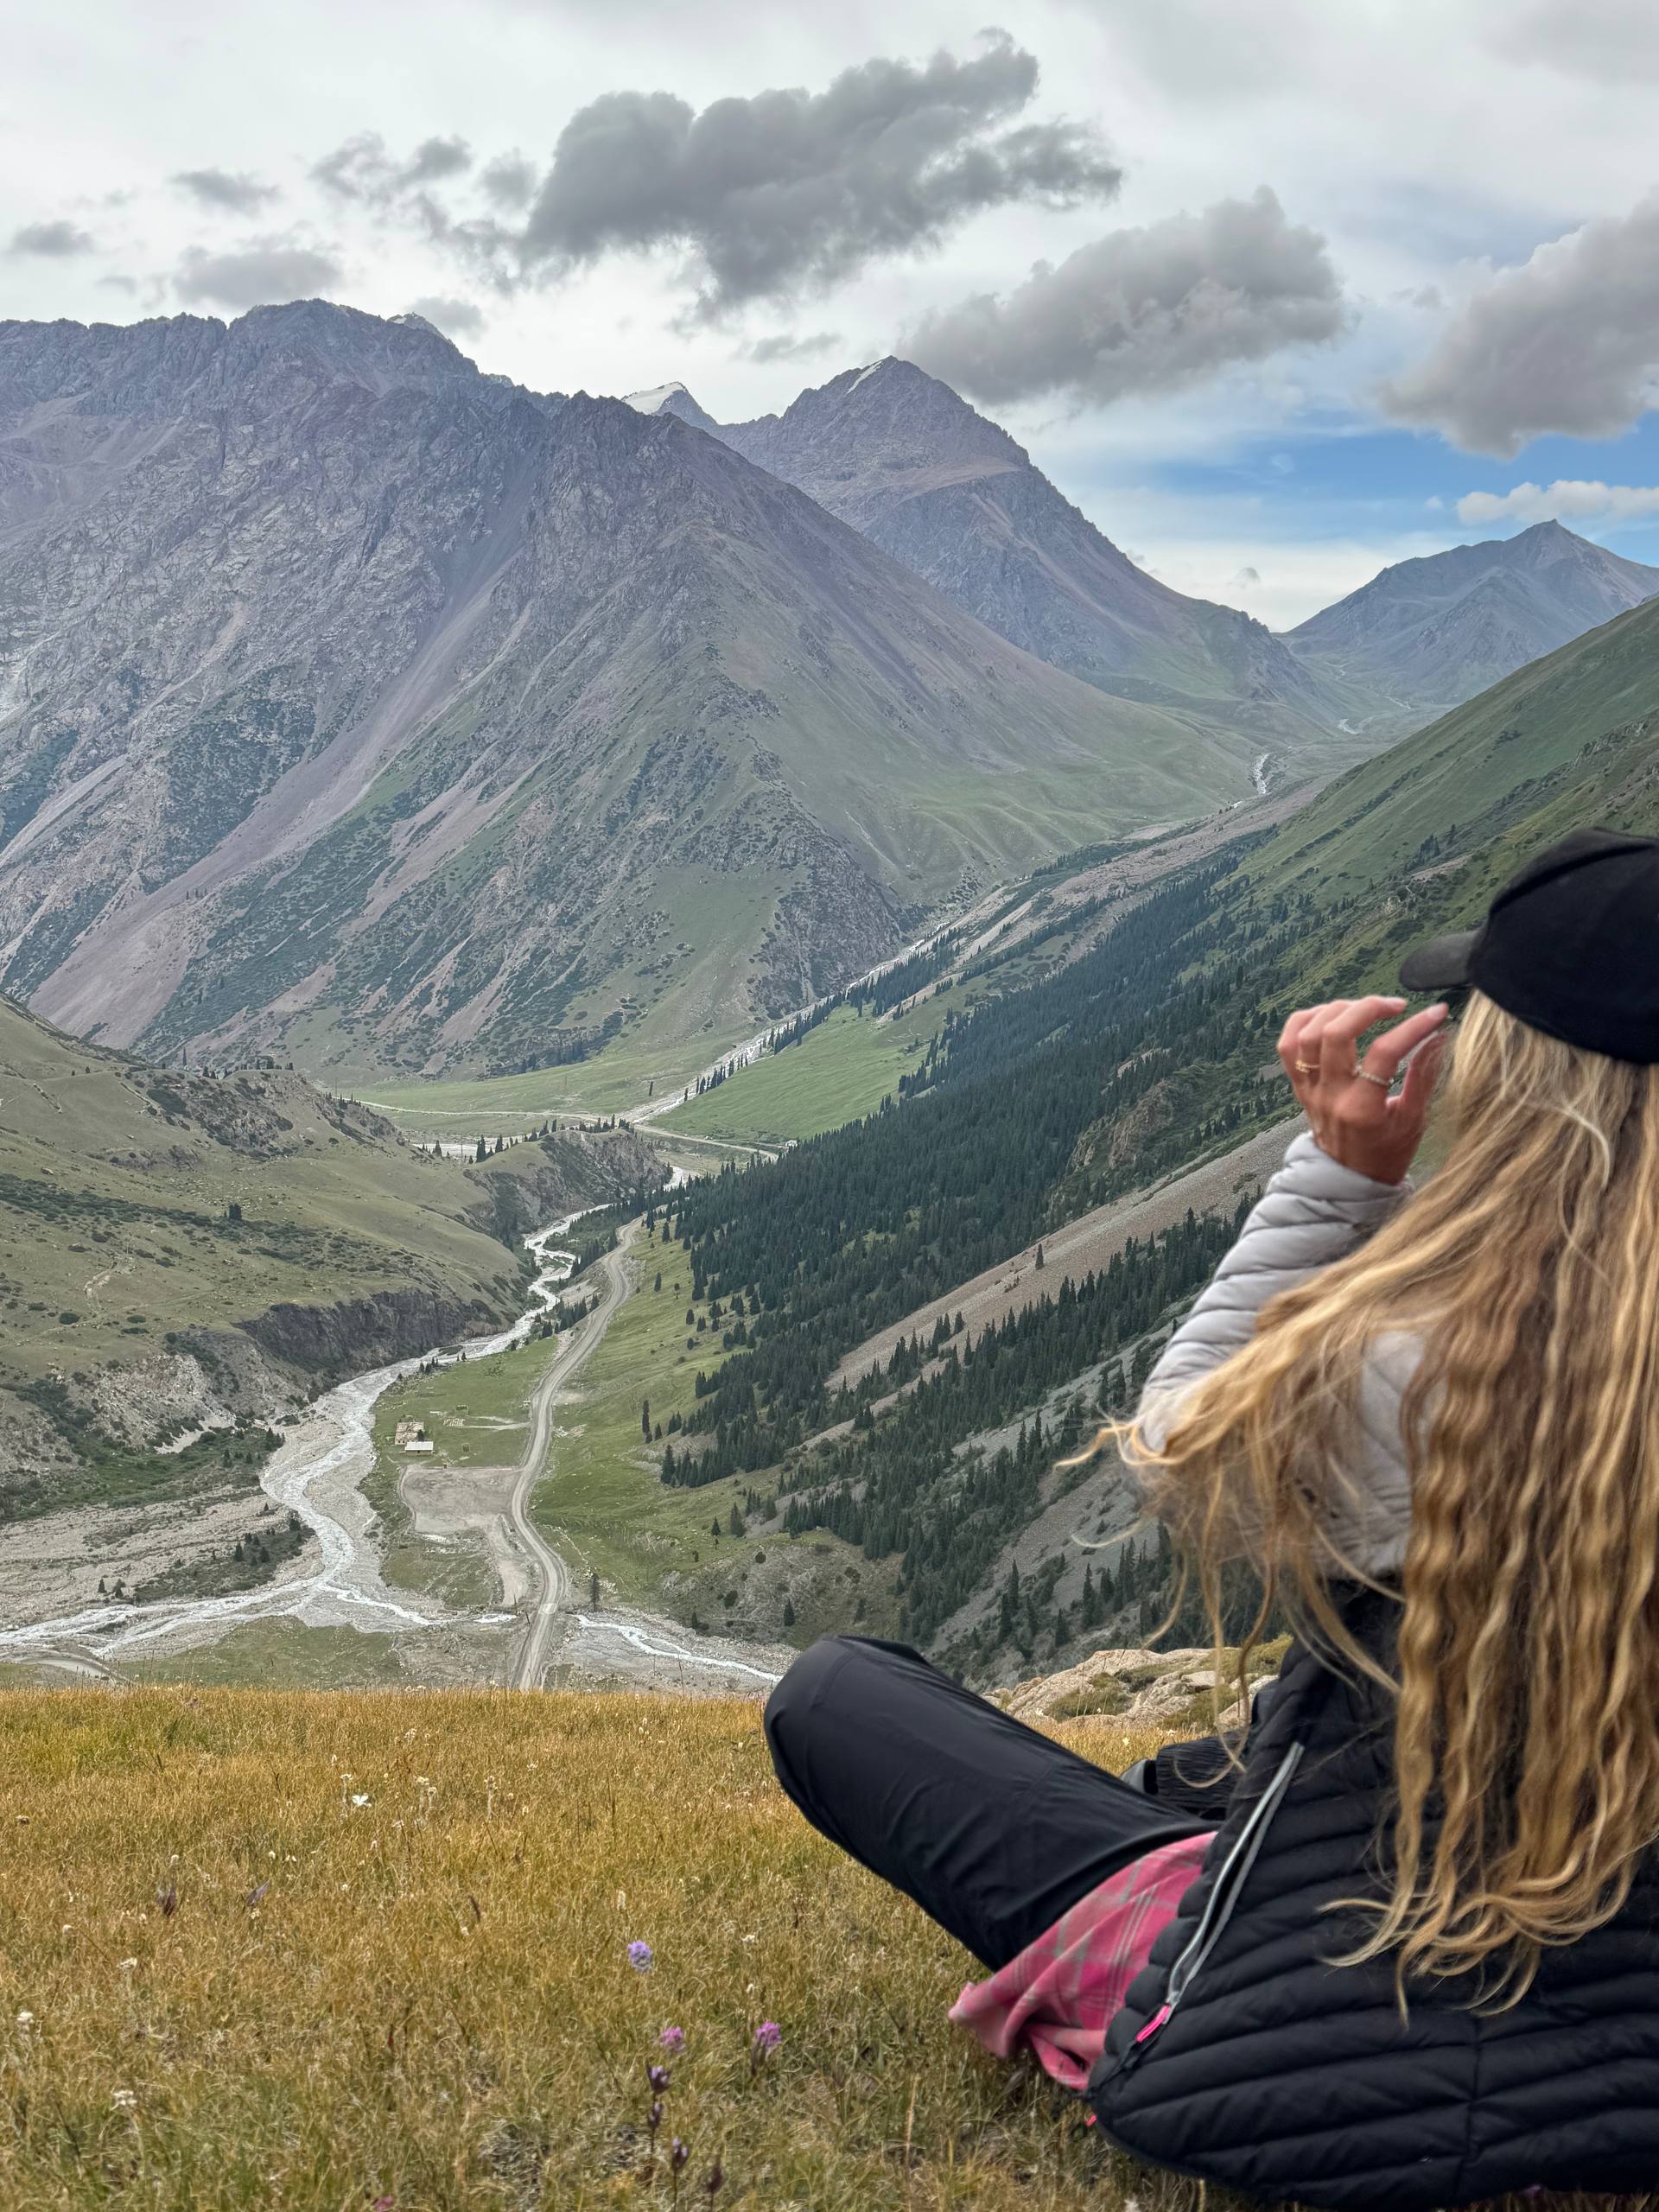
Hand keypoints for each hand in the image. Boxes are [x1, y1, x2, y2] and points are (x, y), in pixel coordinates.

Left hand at [1277, 995, 1449, 1184]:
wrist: (1349, 1180)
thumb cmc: (1387, 1153)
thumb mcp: (1414, 1120)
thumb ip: (1424, 1076)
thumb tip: (1439, 1035)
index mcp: (1362, 1109)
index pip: (1384, 1054)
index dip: (1413, 1027)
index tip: (1436, 1013)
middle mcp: (1330, 1096)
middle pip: (1336, 1034)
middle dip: (1368, 1008)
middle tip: (1396, 1005)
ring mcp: (1309, 1089)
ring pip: (1307, 1034)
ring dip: (1337, 1010)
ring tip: (1365, 1008)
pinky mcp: (1299, 1085)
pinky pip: (1288, 1044)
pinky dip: (1305, 1021)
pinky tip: (1331, 1015)